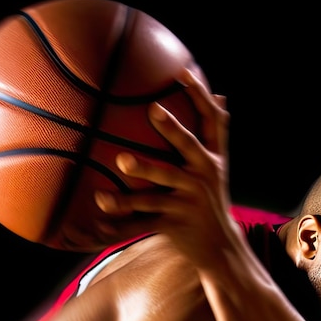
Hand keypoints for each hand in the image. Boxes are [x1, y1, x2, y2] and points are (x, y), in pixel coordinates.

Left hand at [94, 68, 235, 265]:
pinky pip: (142, 222)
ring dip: (141, 172)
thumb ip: (214, 136)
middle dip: (172, 130)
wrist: (222, 248)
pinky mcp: (173, 224)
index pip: (213, 124)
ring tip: (121, 161)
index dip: (200, 97)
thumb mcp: (218, 169)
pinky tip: (98, 219)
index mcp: (213, 162)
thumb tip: (222, 96)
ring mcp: (188, 202)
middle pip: (188, 148)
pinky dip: (120, 223)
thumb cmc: (213, 201)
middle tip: (153, 109)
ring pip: (159, 186)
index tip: (184, 72)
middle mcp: (204, 177)